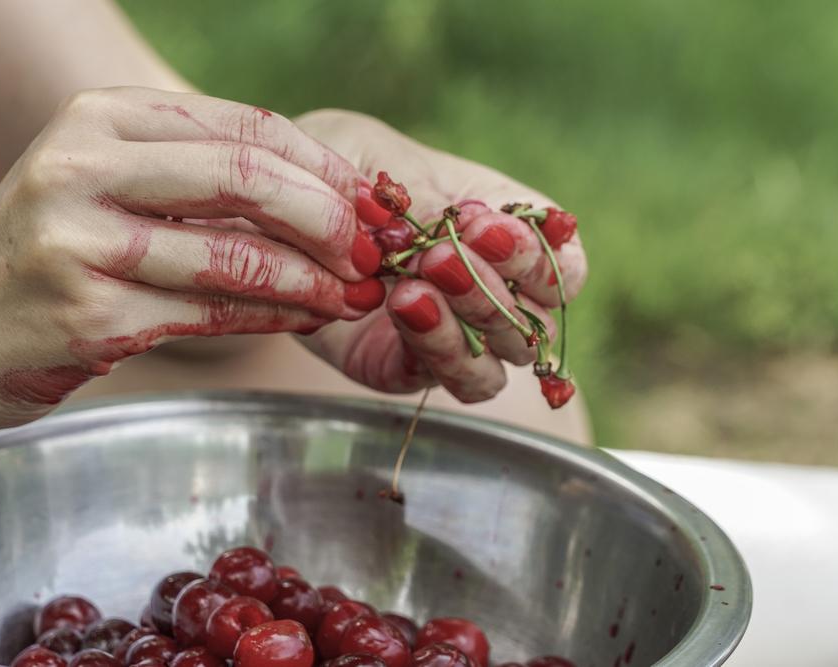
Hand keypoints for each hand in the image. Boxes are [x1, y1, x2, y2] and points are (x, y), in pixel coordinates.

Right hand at [0, 88, 385, 449]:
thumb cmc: (44, 256)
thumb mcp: (106, 185)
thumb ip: (196, 177)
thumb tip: (322, 196)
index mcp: (100, 118)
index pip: (243, 126)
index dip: (322, 164)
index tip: (370, 199)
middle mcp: (85, 165)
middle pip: (245, 177)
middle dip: (328, 216)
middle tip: (372, 250)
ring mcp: (81, 239)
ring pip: (234, 252)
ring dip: (310, 276)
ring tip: (352, 291)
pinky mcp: (88, 312)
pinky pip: (211, 312)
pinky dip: (272, 315)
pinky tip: (306, 315)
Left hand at [294, 110, 587, 402]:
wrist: (276, 213)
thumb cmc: (338, 170)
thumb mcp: (374, 154)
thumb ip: (417, 185)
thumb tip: (454, 219)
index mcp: (503, 235)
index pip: (561, 267)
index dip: (537, 256)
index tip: (483, 224)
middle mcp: (491, 293)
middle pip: (534, 322)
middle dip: (494, 286)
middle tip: (443, 254)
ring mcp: (455, 338)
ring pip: (500, 364)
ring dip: (468, 322)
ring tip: (416, 285)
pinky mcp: (409, 368)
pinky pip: (447, 379)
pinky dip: (436, 349)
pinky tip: (403, 306)